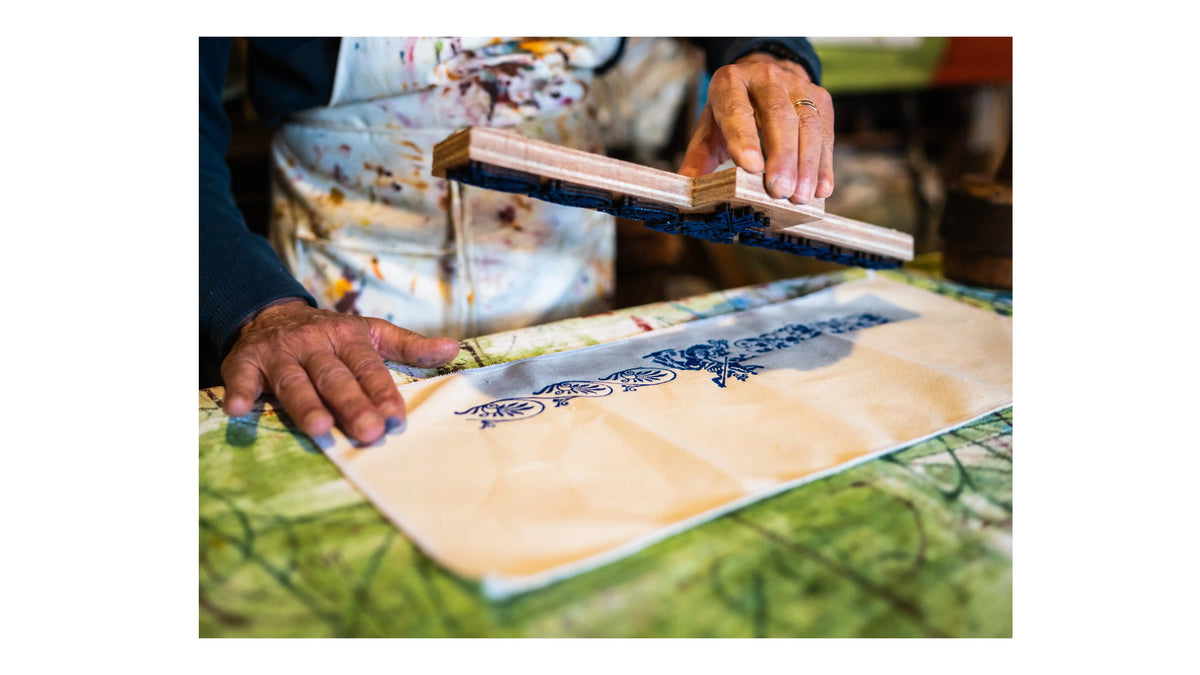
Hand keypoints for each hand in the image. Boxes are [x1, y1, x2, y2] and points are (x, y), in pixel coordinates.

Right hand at [220, 298, 460, 443]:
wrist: (271, 312)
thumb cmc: (330, 334)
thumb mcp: (372, 332)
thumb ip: (409, 346)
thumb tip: (453, 349)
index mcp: (348, 338)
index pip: (368, 368)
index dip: (382, 392)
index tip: (395, 419)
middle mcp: (314, 344)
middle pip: (335, 378)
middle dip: (352, 405)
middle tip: (368, 433)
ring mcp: (279, 354)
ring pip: (294, 382)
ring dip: (305, 405)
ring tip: (320, 429)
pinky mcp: (245, 362)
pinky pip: (241, 378)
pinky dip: (239, 392)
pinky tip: (239, 410)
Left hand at [679, 51, 834, 201]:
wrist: (765, 79)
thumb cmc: (732, 112)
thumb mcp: (710, 129)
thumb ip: (698, 160)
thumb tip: (685, 192)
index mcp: (730, 83)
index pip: (737, 110)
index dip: (744, 139)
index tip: (751, 168)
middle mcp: (765, 78)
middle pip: (778, 116)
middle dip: (781, 157)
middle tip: (780, 191)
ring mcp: (796, 85)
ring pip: (807, 124)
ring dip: (807, 164)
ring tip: (801, 196)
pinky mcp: (820, 98)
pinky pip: (826, 132)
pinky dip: (824, 163)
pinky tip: (821, 188)